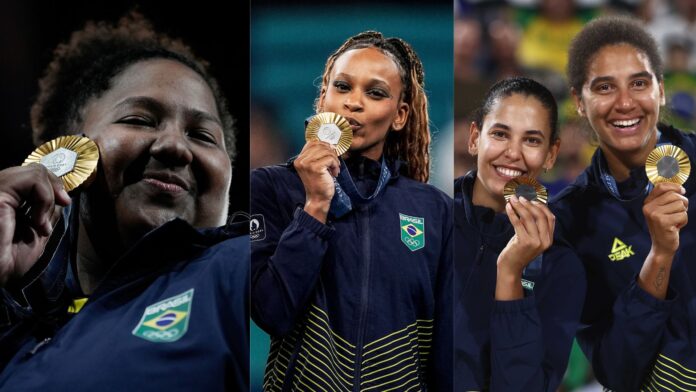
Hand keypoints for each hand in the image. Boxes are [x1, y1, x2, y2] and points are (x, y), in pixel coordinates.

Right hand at [0, 164, 70, 285]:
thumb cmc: (10, 261)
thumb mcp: (36, 233)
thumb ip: (46, 213)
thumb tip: (61, 197)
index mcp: (6, 199)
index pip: (32, 176)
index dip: (52, 184)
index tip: (64, 202)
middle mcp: (1, 190)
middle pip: (35, 169)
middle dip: (55, 186)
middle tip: (63, 203)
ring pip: (36, 172)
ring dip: (49, 197)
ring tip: (41, 222)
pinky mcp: (0, 193)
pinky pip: (33, 180)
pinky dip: (44, 199)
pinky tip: (38, 221)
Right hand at [293, 140, 339, 222]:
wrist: (318, 198)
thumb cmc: (318, 183)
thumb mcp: (314, 167)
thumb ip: (317, 155)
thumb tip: (329, 144)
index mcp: (299, 159)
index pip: (312, 142)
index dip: (324, 145)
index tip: (331, 153)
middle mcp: (301, 160)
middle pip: (320, 145)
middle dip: (331, 153)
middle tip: (334, 163)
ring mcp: (307, 164)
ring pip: (327, 151)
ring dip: (334, 160)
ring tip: (334, 169)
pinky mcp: (316, 168)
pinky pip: (330, 158)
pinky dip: (335, 165)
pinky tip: (335, 173)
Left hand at [496, 196, 554, 299]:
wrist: (511, 267)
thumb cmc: (519, 250)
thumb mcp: (530, 237)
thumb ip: (533, 225)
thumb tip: (530, 205)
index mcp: (549, 239)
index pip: (550, 218)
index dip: (542, 206)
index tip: (533, 199)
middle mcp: (545, 241)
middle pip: (540, 216)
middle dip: (530, 204)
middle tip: (520, 197)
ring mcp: (535, 242)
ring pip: (528, 217)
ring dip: (519, 206)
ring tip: (512, 199)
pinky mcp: (524, 242)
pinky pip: (518, 222)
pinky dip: (512, 213)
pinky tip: (508, 207)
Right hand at [643, 182, 687, 255]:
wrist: (662, 246)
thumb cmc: (666, 226)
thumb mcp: (662, 210)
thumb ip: (667, 198)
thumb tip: (681, 189)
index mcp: (647, 203)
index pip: (661, 186)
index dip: (674, 187)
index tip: (682, 191)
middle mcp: (648, 207)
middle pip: (674, 195)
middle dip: (682, 203)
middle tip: (678, 213)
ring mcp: (654, 214)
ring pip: (680, 205)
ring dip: (683, 213)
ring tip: (675, 221)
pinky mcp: (663, 222)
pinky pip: (683, 215)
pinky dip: (684, 221)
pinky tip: (676, 227)